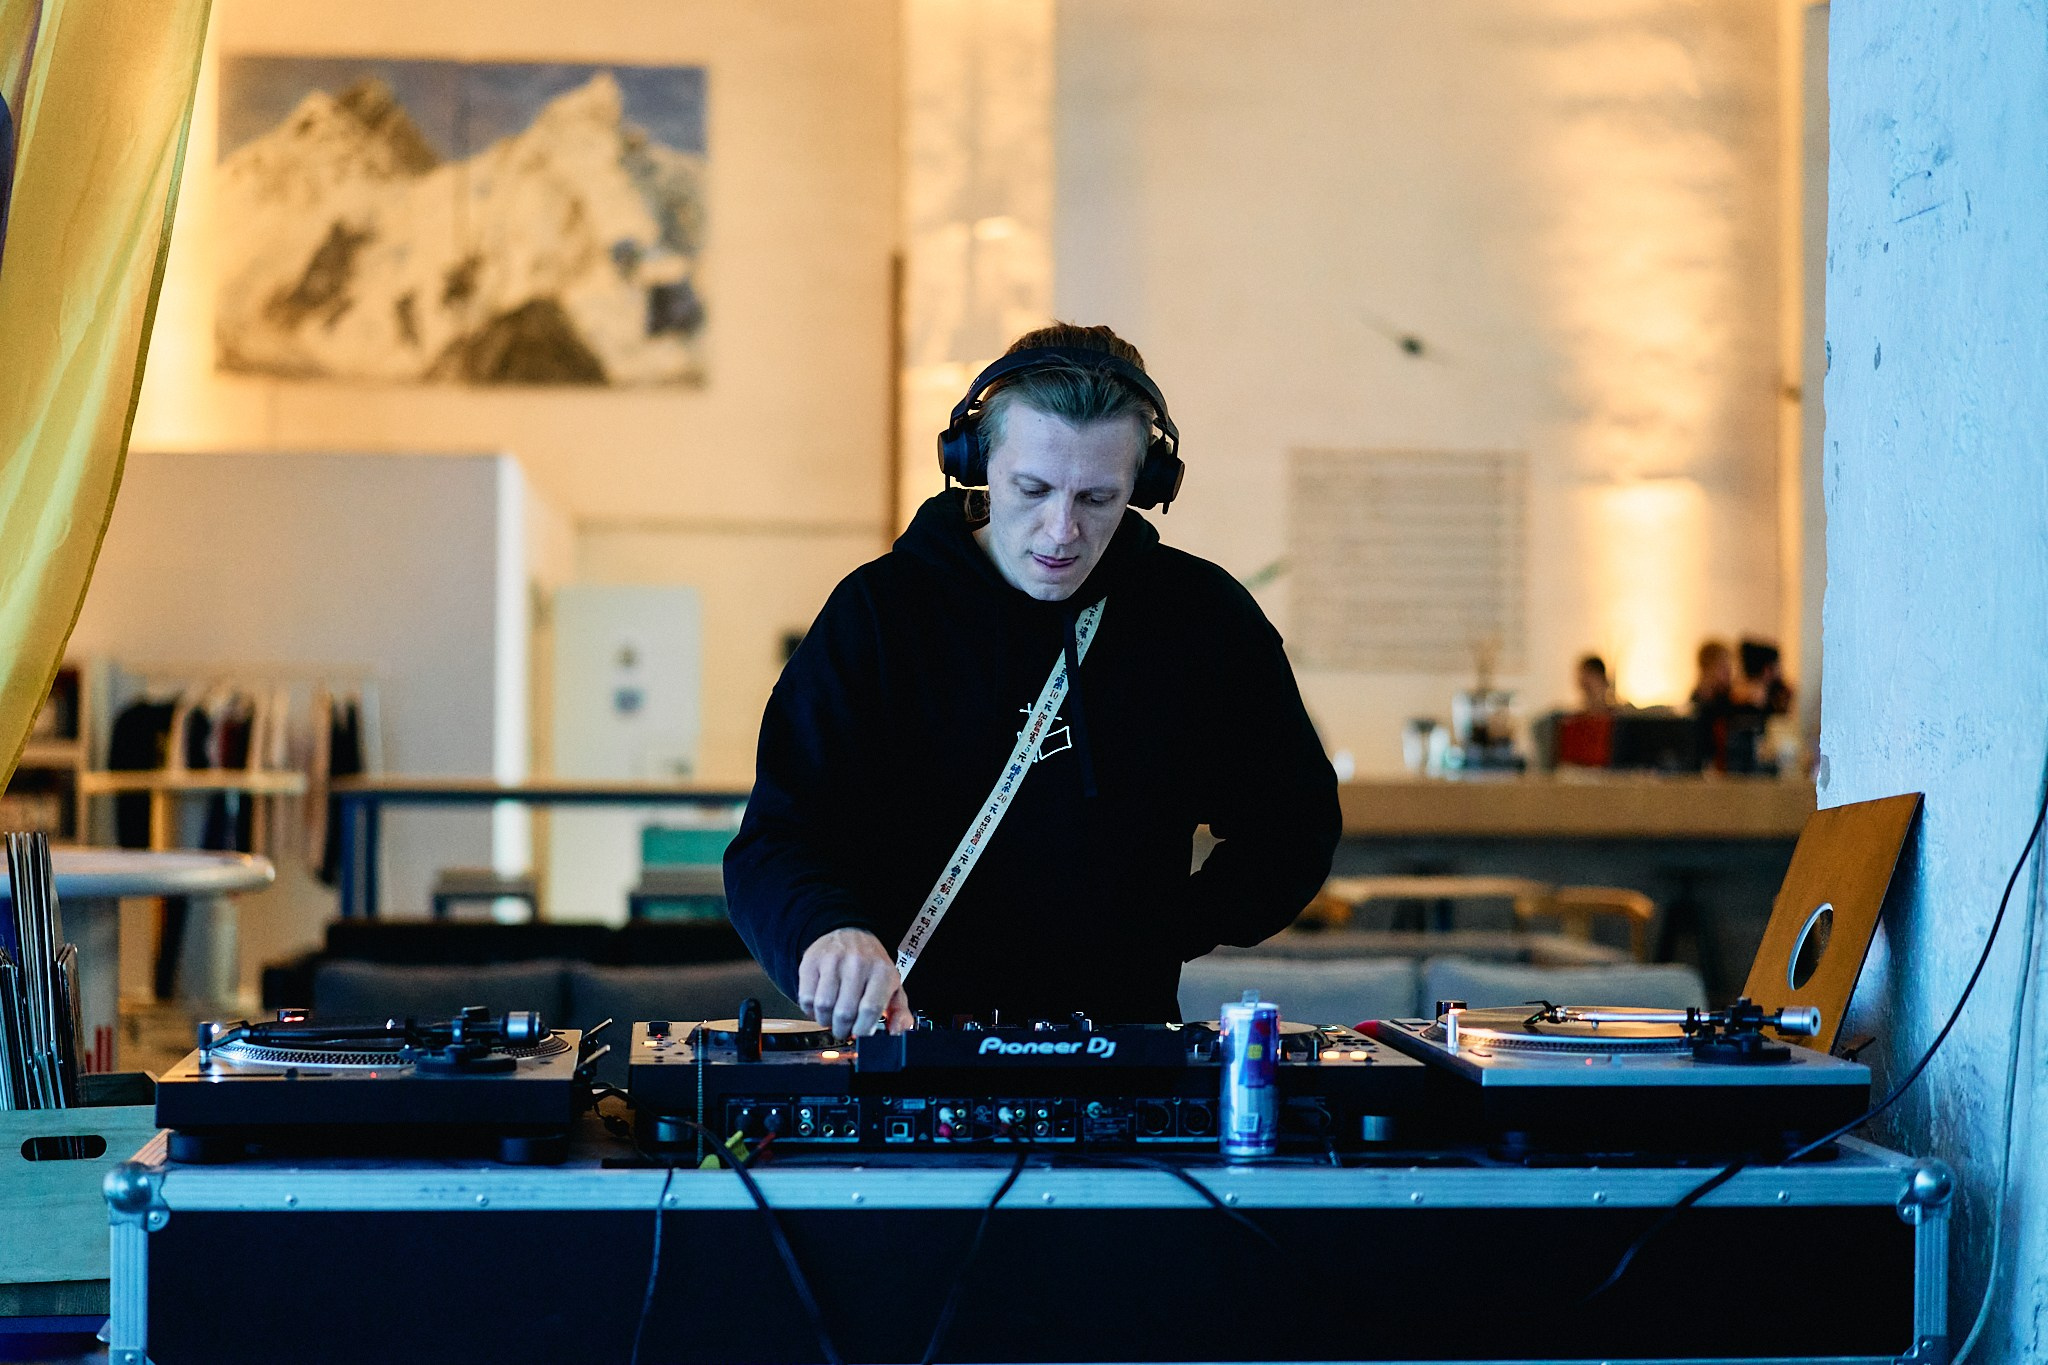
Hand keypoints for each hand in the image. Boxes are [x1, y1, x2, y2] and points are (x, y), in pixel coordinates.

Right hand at [797, 927, 913, 1038]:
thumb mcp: (893, 985)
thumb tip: (896, 1031)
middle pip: (845, 1012)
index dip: (862, 1029)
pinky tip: (819, 1006)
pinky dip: (811, 1010)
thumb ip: (900, 1012)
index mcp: (882, 972)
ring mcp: (833, 961)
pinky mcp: (812, 962)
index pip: (870, 1009)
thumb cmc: (872, 965)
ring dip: (826, 1021)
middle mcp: (858, 963)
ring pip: (824, 1007)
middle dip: (843, 1029)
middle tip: (844, 1028)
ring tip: (831, 1017)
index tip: (859, 1032)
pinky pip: (806, 998)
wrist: (851, 933)